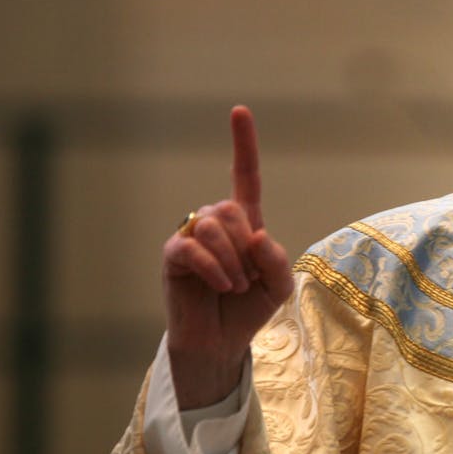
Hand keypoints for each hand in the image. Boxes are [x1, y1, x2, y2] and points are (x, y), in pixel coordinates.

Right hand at [162, 106, 293, 408]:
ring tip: (235, 286)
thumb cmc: (248, 309)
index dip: (242, 145)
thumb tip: (256, 235)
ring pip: (213, 225)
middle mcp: (215, 224)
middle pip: (231, 208)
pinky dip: (215, 267)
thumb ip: (276, 259)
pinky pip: (194, 247)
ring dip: (233, 260)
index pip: (244, 177)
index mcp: (244, 223)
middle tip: (248, 279)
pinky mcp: (174, 256)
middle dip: (246, 246)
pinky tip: (222, 285)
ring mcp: (191, 237)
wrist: (221, 342)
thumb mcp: (278, 285)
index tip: (239, 111)